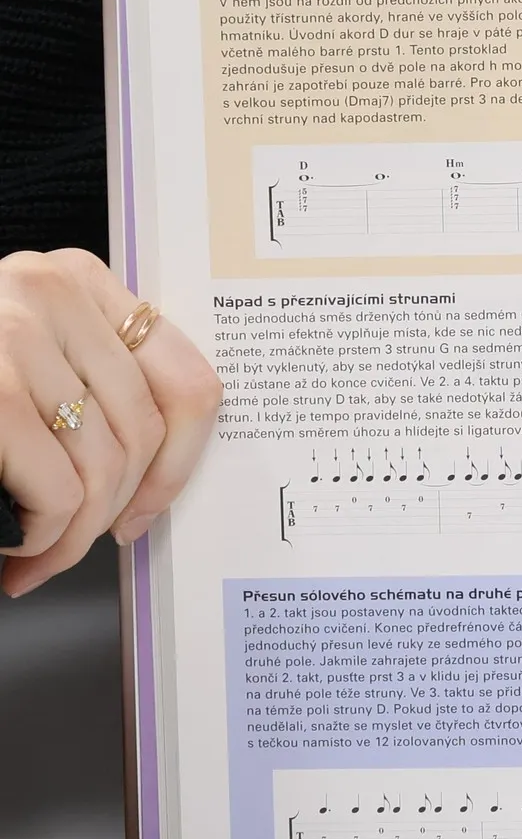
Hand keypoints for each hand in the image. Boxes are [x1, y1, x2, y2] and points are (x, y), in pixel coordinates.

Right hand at [0, 249, 221, 596]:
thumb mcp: (25, 361)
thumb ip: (88, 385)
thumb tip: (157, 478)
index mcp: (75, 280)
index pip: (188, 378)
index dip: (181, 463)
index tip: (146, 508)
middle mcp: (50, 290)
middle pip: (146, 431)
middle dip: (115, 512)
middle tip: (70, 549)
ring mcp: (14, 332)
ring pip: (105, 466)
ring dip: (74, 537)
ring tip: (38, 558)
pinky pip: (58, 488)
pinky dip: (46, 539)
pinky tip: (17, 554)